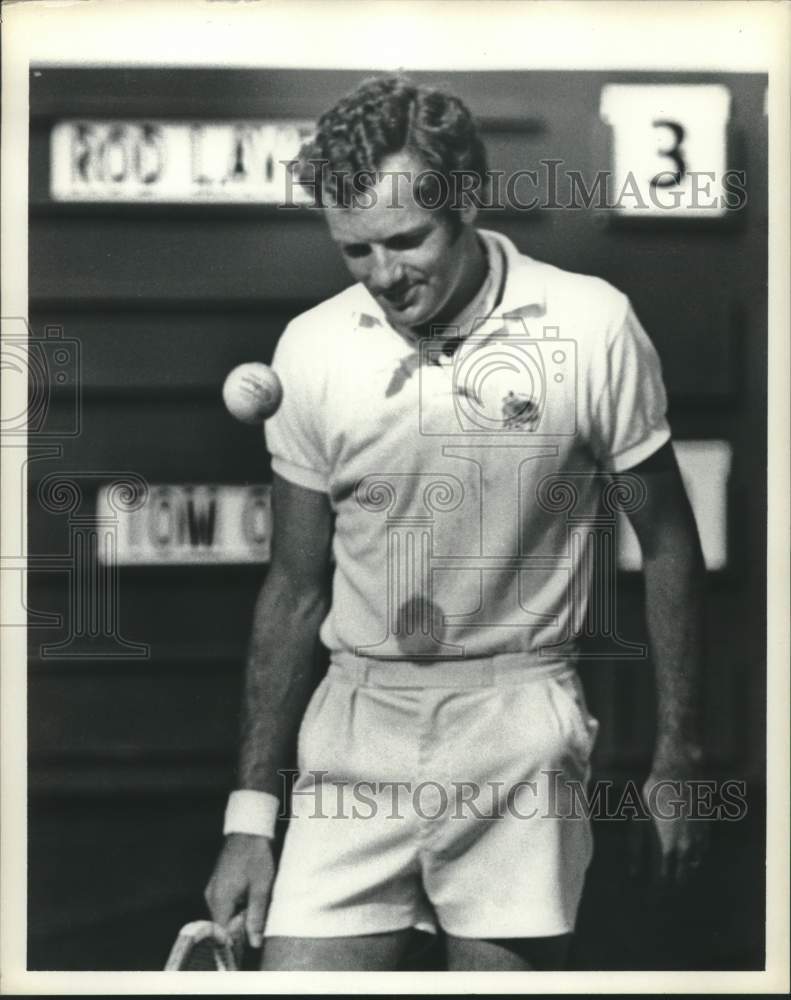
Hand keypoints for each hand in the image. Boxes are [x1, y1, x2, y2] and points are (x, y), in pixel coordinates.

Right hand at [204, 833, 274, 947]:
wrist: (249, 829)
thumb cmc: (256, 857)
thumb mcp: (261, 888)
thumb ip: (256, 917)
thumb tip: (254, 943)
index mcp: (219, 900)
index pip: (221, 934)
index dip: (236, 938)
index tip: (251, 930)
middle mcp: (211, 896)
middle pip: (222, 924)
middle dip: (239, 925)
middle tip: (256, 910)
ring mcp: (212, 889)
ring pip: (224, 913)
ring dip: (238, 913)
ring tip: (254, 898)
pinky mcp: (216, 883)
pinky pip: (224, 902)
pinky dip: (236, 903)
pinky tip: (249, 892)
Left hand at [641, 772, 709, 887]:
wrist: (678, 774)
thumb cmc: (652, 795)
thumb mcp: (637, 820)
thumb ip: (636, 849)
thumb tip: (633, 874)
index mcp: (666, 849)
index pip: (662, 882)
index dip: (655, 895)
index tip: (649, 903)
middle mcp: (685, 850)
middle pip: (679, 879)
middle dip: (670, 889)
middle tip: (660, 897)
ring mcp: (698, 842)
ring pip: (693, 868)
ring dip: (683, 877)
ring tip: (673, 882)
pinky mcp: (705, 832)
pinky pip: (701, 854)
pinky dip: (694, 862)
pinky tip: (687, 862)